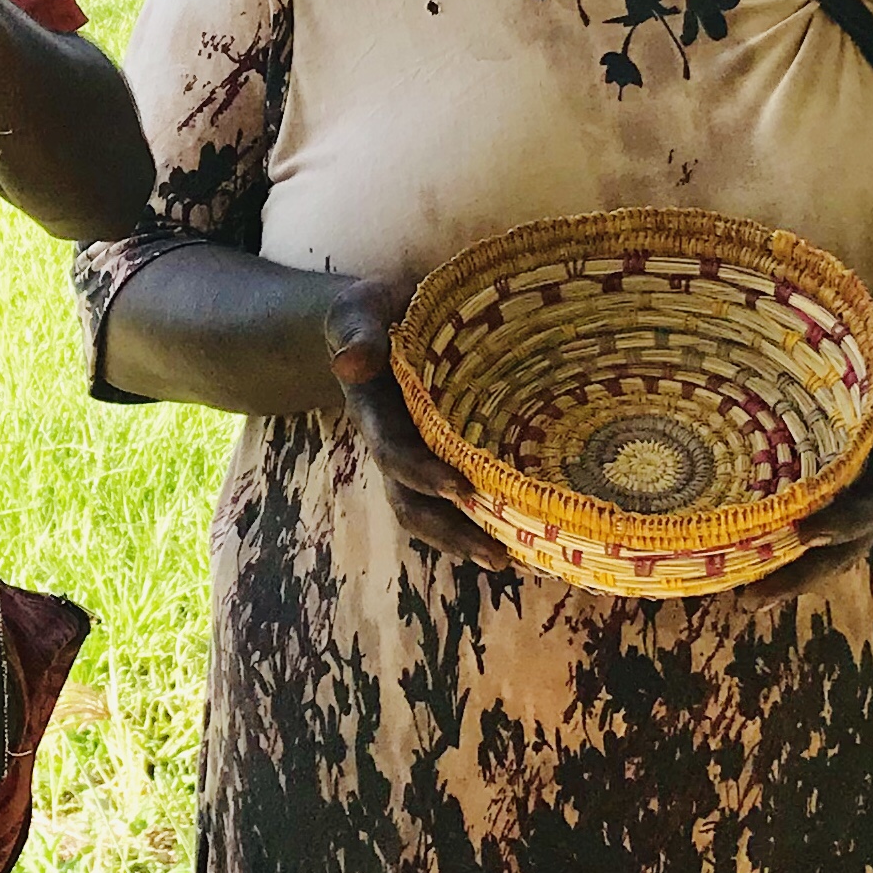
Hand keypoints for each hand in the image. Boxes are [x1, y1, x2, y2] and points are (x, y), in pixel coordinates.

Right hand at [323, 275, 509, 568]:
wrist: (375, 318)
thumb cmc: (372, 311)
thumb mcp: (357, 311)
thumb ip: (356, 333)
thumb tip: (351, 362)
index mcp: (376, 413)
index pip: (394, 453)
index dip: (422, 475)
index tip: (461, 487)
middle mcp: (396, 443)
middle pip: (412, 502)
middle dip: (449, 532)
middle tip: (494, 556)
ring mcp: (418, 453)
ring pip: (433, 510)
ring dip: (464, 539)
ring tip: (507, 561)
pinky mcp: (443, 451)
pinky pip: (456, 495)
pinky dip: (482, 519)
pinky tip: (521, 535)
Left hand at [737, 316, 872, 605]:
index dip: (844, 522)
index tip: (810, 534)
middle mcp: (869, 490)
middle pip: (839, 545)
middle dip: (800, 573)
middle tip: (754, 598)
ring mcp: (843, 491)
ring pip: (813, 542)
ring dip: (777, 571)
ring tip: (734, 597)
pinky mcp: (816, 479)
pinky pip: (791, 513)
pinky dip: (764, 538)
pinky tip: (722, 556)